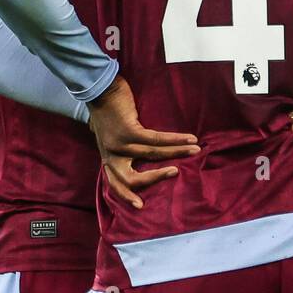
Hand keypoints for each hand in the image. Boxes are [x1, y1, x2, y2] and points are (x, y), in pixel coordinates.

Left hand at [88, 74, 198, 209]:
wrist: (98, 87)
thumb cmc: (107, 108)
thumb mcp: (109, 134)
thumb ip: (119, 146)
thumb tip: (134, 151)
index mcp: (107, 156)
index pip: (114, 183)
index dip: (125, 195)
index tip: (140, 206)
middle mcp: (111, 154)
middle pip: (130, 179)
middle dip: (154, 178)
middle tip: (174, 173)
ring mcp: (119, 144)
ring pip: (152, 155)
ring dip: (176, 153)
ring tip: (194, 150)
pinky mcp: (128, 131)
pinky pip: (156, 140)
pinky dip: (175, 140)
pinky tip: (188, 139)